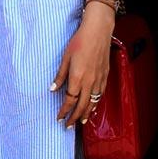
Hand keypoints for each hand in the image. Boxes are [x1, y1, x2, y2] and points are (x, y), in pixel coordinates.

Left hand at [51, 5, 114, 127]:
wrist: (98, 32)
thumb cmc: (80, 42)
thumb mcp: (65, 58)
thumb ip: (60, 75)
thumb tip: (53, 89)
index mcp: (77, 78)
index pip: (70, 100)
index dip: (64, 111)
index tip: (59, 118)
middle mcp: (90, 82)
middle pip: (82, 106)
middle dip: (74, 117)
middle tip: (68, 126)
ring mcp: (99, 79)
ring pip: (93, 102)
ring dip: (86, 114)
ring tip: (80, 121)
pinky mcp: (105, 76)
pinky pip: (100, 95)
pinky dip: (96, 104)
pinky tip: (92, 107)